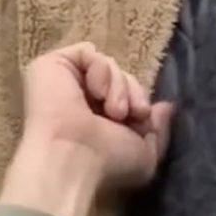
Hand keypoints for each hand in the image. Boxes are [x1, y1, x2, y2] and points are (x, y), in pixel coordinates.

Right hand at [20, 43, 172, 186]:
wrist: (73, 159)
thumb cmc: (106, 163)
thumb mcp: (144, 154)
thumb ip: (158, 129)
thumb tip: (165, 106)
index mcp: (94, 118)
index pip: (125, 93)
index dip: (139, 100)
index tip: (142, 117)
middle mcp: (77, 98)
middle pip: (118, 75)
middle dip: (132, 91)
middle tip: (133, 114)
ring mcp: (62, 81)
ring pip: (107, 64)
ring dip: (119, 86)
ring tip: (114, 111)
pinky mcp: (50, 65)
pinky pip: (88, 52)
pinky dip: (101, 70)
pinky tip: (97, 93)